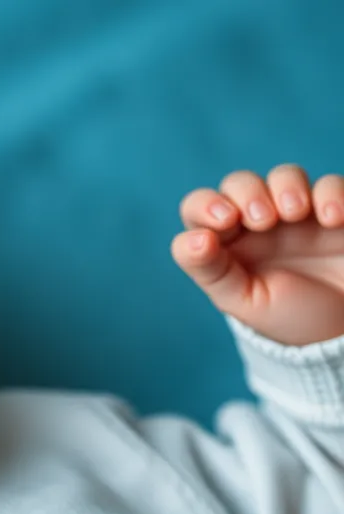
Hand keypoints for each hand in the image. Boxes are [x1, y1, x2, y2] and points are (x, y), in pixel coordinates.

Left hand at [172, 164, 343, 345]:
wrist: (341, 329)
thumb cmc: (287, 316)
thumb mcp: (244, 301)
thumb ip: (211, 271)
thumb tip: (193, 239)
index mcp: (225, 243)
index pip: (199, 208)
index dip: (205, 205)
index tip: (225, 221)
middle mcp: (258, 222)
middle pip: (240, 183)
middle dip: (248, 192)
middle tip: (263, 220)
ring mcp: (297, 212)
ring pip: (285, 175)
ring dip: (286, 186)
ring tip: (295, 213)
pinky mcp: (334, 209)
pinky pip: (330, 185)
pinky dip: (330, 194)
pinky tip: (332, 220)